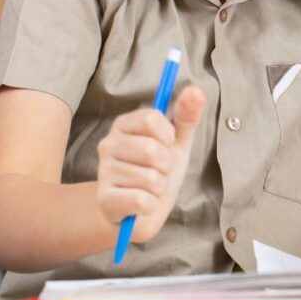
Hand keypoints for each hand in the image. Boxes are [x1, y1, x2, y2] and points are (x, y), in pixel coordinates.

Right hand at [95, 85, 205, 243]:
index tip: (167, 144)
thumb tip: (196, 90)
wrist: (141, 209)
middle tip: (159, 170)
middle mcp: (108, 144)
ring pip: (150, 178)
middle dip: (166, 165)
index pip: (151, 118)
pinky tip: (142, 203)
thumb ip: (186, 115)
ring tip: (150, 187)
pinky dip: (151, 205)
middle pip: (150, 149)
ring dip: (159, 187)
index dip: (167, 135)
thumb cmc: (158, 169)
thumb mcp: (177, 141)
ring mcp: (104, 172)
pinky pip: (142, 200)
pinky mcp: (105, 199)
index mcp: (124, 125)